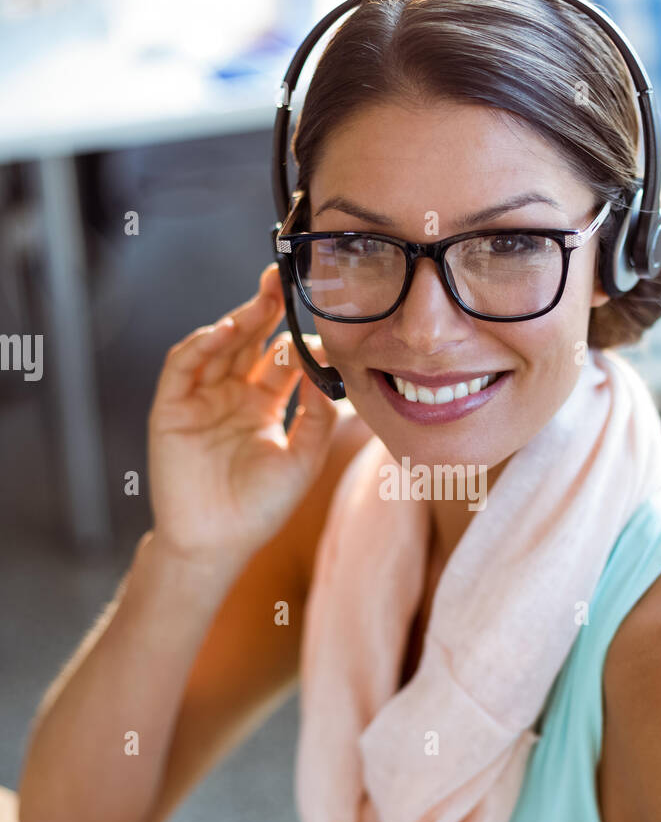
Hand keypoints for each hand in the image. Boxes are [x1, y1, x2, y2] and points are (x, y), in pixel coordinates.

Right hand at [147, 263, 338, 569]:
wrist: (216, 543)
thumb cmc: (261, 508)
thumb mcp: (303, 458)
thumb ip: (317, 414)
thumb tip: (326, 369)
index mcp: (263, 406)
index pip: (283, 359)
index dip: (301, 338)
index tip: (323, 321)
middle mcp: (232, 396)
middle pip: (250, 341)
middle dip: (266, 308)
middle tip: (283, 278)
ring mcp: (201, 399)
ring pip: (218, 346)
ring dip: (238, 320)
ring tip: (261, 300)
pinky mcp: (172, 408)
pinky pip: (184, 366)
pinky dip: (202, 345)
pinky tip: (225, 331)